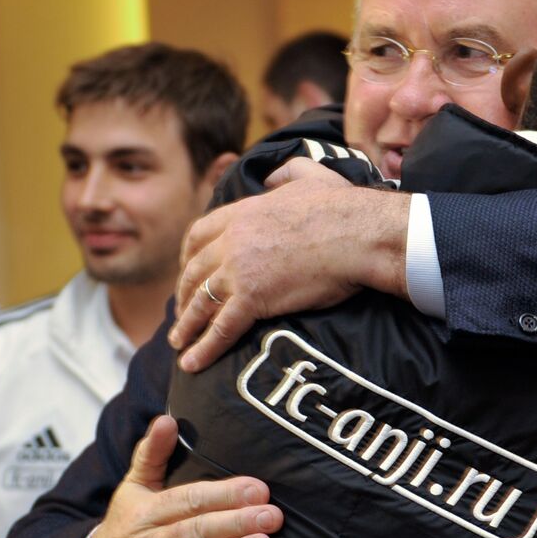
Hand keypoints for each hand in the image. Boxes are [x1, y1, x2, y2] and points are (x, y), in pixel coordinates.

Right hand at [83, 415, 282, 537]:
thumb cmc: (126, 530)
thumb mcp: (132, 489)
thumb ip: (152, 454)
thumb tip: (167, 418)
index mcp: (144, 511)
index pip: (188, 499)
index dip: (224, 494)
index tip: (260, 489)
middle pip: (194, 530)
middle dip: (236, 523)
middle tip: (273, 517)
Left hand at [169, 176, 410, 371]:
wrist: (358, 233)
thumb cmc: (343, 207)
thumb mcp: (309, 176)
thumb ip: (285, 173)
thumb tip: (271, 178)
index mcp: (242, 212)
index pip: (199, 234)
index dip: (187, 256)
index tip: (186, 271)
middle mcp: (232, 240)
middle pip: (194, 271)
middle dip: (183, 294)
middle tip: (181, 312)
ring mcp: (238, 269)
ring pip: (200, 301)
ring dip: (186, 325)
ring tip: (178, 343)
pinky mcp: (252, 298)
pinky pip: (220, 328)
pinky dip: (203, 348)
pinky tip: (192, 364)